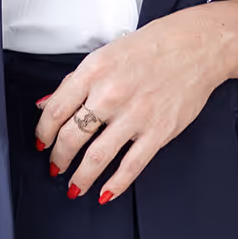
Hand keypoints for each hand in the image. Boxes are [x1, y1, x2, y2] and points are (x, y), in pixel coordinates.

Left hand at [33, 0, 237, 203]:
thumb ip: (76, 81)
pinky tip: (105, 193)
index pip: (56, 109)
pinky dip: (115, 184)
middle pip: (72, 136)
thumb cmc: (151, 45)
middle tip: (54, 166)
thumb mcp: (106, 53)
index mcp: (94, 70)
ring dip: (80, 177)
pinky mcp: (158, 132)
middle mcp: (110, 93)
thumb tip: (46, 103)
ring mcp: (135, 115)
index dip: (43, 132)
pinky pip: (131, 166)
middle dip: (58, 157)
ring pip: (97, 157)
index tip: (41, 142)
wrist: (196, 45)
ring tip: (73, 186)